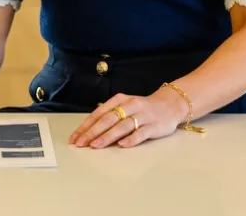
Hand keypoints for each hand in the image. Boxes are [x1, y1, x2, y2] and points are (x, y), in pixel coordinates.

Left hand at [68, 88, 188, 148]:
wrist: (170, 105)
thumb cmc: (142, 108)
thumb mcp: (124, 106)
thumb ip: (109, 115)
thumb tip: (88, 129)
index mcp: (119, 100)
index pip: (98, 114)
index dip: (86, 126)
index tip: (75, 137)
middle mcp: (129, 106)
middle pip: (108, 119)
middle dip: (92, 132)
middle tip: (81, 143)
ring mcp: (142, 116)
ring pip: (122, 126)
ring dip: (107, 136)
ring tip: (95, 145)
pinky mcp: (154, 126)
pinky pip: (141, 133)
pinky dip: (131, 139)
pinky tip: (122, 145)